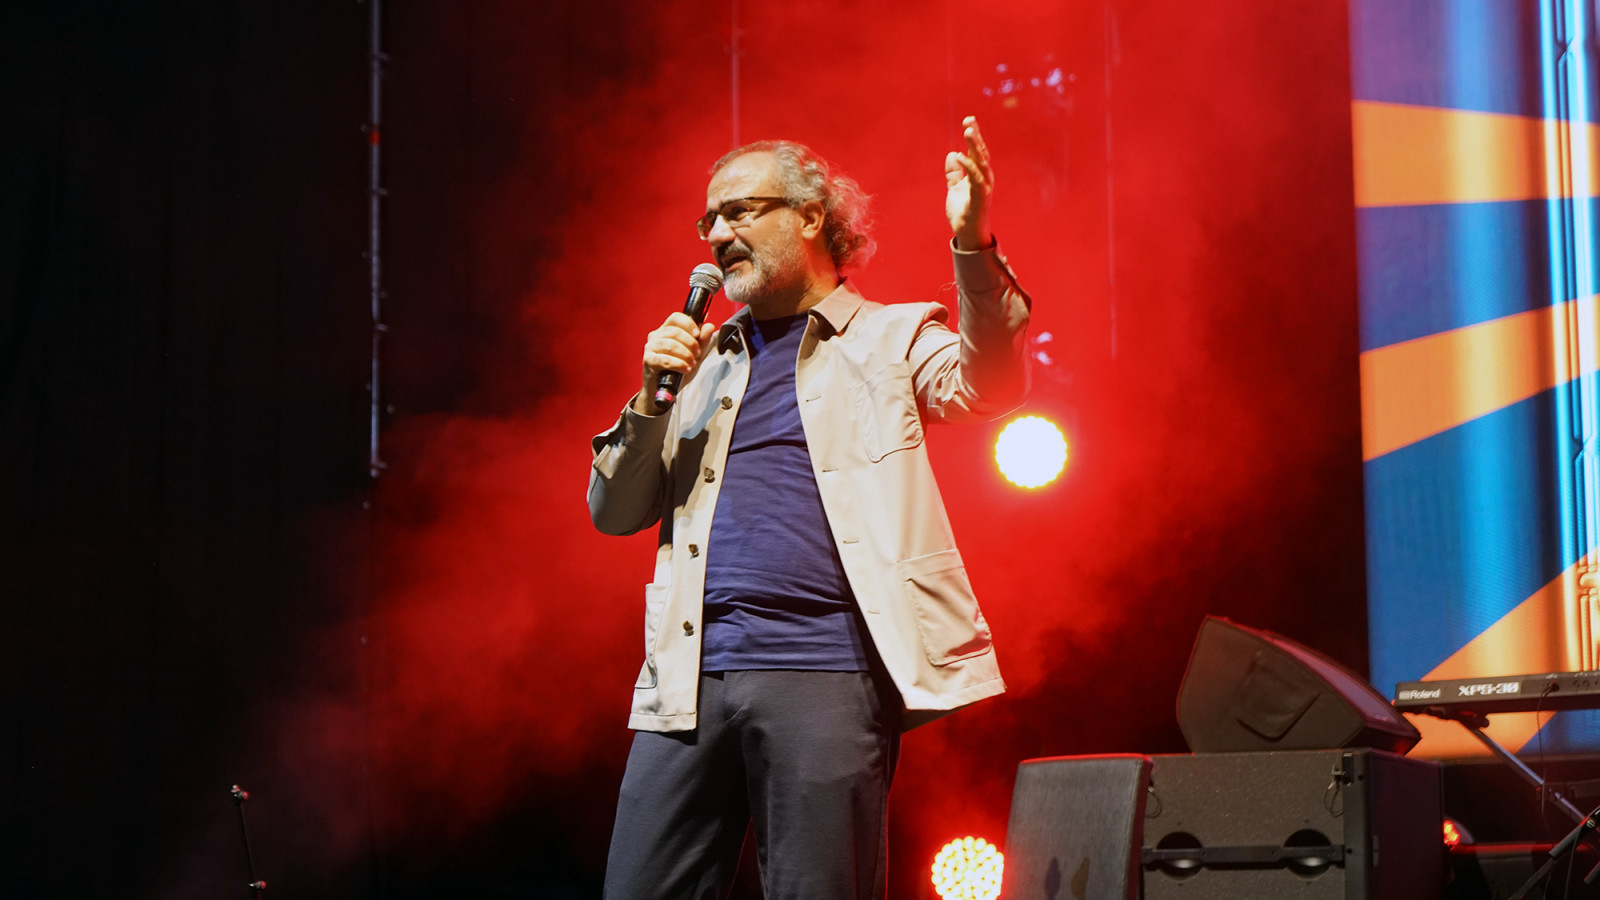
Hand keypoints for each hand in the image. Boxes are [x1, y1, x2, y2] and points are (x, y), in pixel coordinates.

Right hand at [634, 312, 716, 414]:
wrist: (665, 390)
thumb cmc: (678, 370)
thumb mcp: (695, 355)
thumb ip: (702, 341)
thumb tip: (709, 326)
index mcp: (666, 330)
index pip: (676, 318)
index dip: (688, 323)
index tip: (697, 334)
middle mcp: (656, 336)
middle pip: (675, 331)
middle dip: (690, 343)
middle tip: (697, 354)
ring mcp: (650, 348)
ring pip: (670, 344)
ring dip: (685, 354)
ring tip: (691, 363)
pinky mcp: (648, 361)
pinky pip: (664, 359)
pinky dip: (678, 364)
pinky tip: (685, 369)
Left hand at [945, 116, 994, 250]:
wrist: (967, 233)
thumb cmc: (963, 212)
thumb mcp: (954, 188)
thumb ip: (953, 173)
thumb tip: (952, 154)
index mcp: (979, 174)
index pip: (977, 151)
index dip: (974, 136)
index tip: (968, 121)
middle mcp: (985, 177)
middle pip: (981, 152)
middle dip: (975, 135)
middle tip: (969, 119)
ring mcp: (984, 186)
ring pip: (981, 160)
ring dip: (975, 145)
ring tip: (968, 130)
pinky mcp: (981, 195)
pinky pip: (975, 177)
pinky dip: (968, 165)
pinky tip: (959, 155)